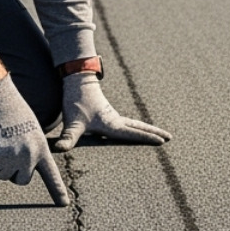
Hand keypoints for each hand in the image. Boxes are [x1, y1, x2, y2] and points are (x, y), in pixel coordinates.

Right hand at [0, 75, 69, 205]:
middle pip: (21, 180)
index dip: (57, 190)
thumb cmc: (9, 108)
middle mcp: (31, 155)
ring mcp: (15, 157)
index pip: (51, 173)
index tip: (64, 205)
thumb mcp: (27, 128)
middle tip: (4, 155)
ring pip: (2, 175)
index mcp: (41, 146)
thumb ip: (26, 148)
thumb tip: (16, 167)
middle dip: (11, 172)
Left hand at [53, 72, 171, 151]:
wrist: (76, 81)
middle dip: (153, 133)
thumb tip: (59, 149)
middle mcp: (115, 120)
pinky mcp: (108, 114)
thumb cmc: (75, 102)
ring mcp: (113, 116)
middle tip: (170, 137)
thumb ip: (67, 137)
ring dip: (147, 129)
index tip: (162, 141)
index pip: (133, 133)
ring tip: (159, 134)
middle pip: (139, 127)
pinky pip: (127, 123)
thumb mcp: (72, 122)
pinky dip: (136, 127)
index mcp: (111, 124)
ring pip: (134, 124)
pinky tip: (136, 129)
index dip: (147, 138)